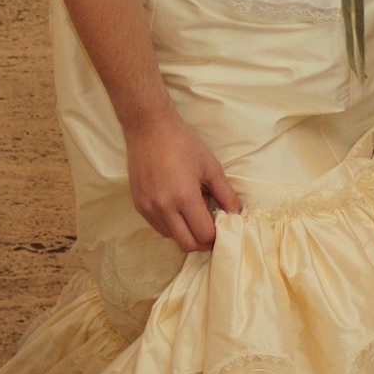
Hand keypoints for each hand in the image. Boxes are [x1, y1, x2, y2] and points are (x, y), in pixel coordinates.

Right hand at [124, 107, 239, 251]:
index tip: (222, 224)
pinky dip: (172, 225)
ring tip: (192, 209)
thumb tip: (235, 215)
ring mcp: (148, 208)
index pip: (204, 234)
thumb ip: (226, 194)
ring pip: (171, 237)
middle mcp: (163, 208)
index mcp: (184, 197)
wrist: (149, 129)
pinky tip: (177, 206)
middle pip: (187, 244)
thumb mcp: (211, 166)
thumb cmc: (183, 144)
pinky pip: (158, 227)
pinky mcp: (138, 205)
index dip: (217, 234)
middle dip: (203, 241)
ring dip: (186, 232)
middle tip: (211, 227)